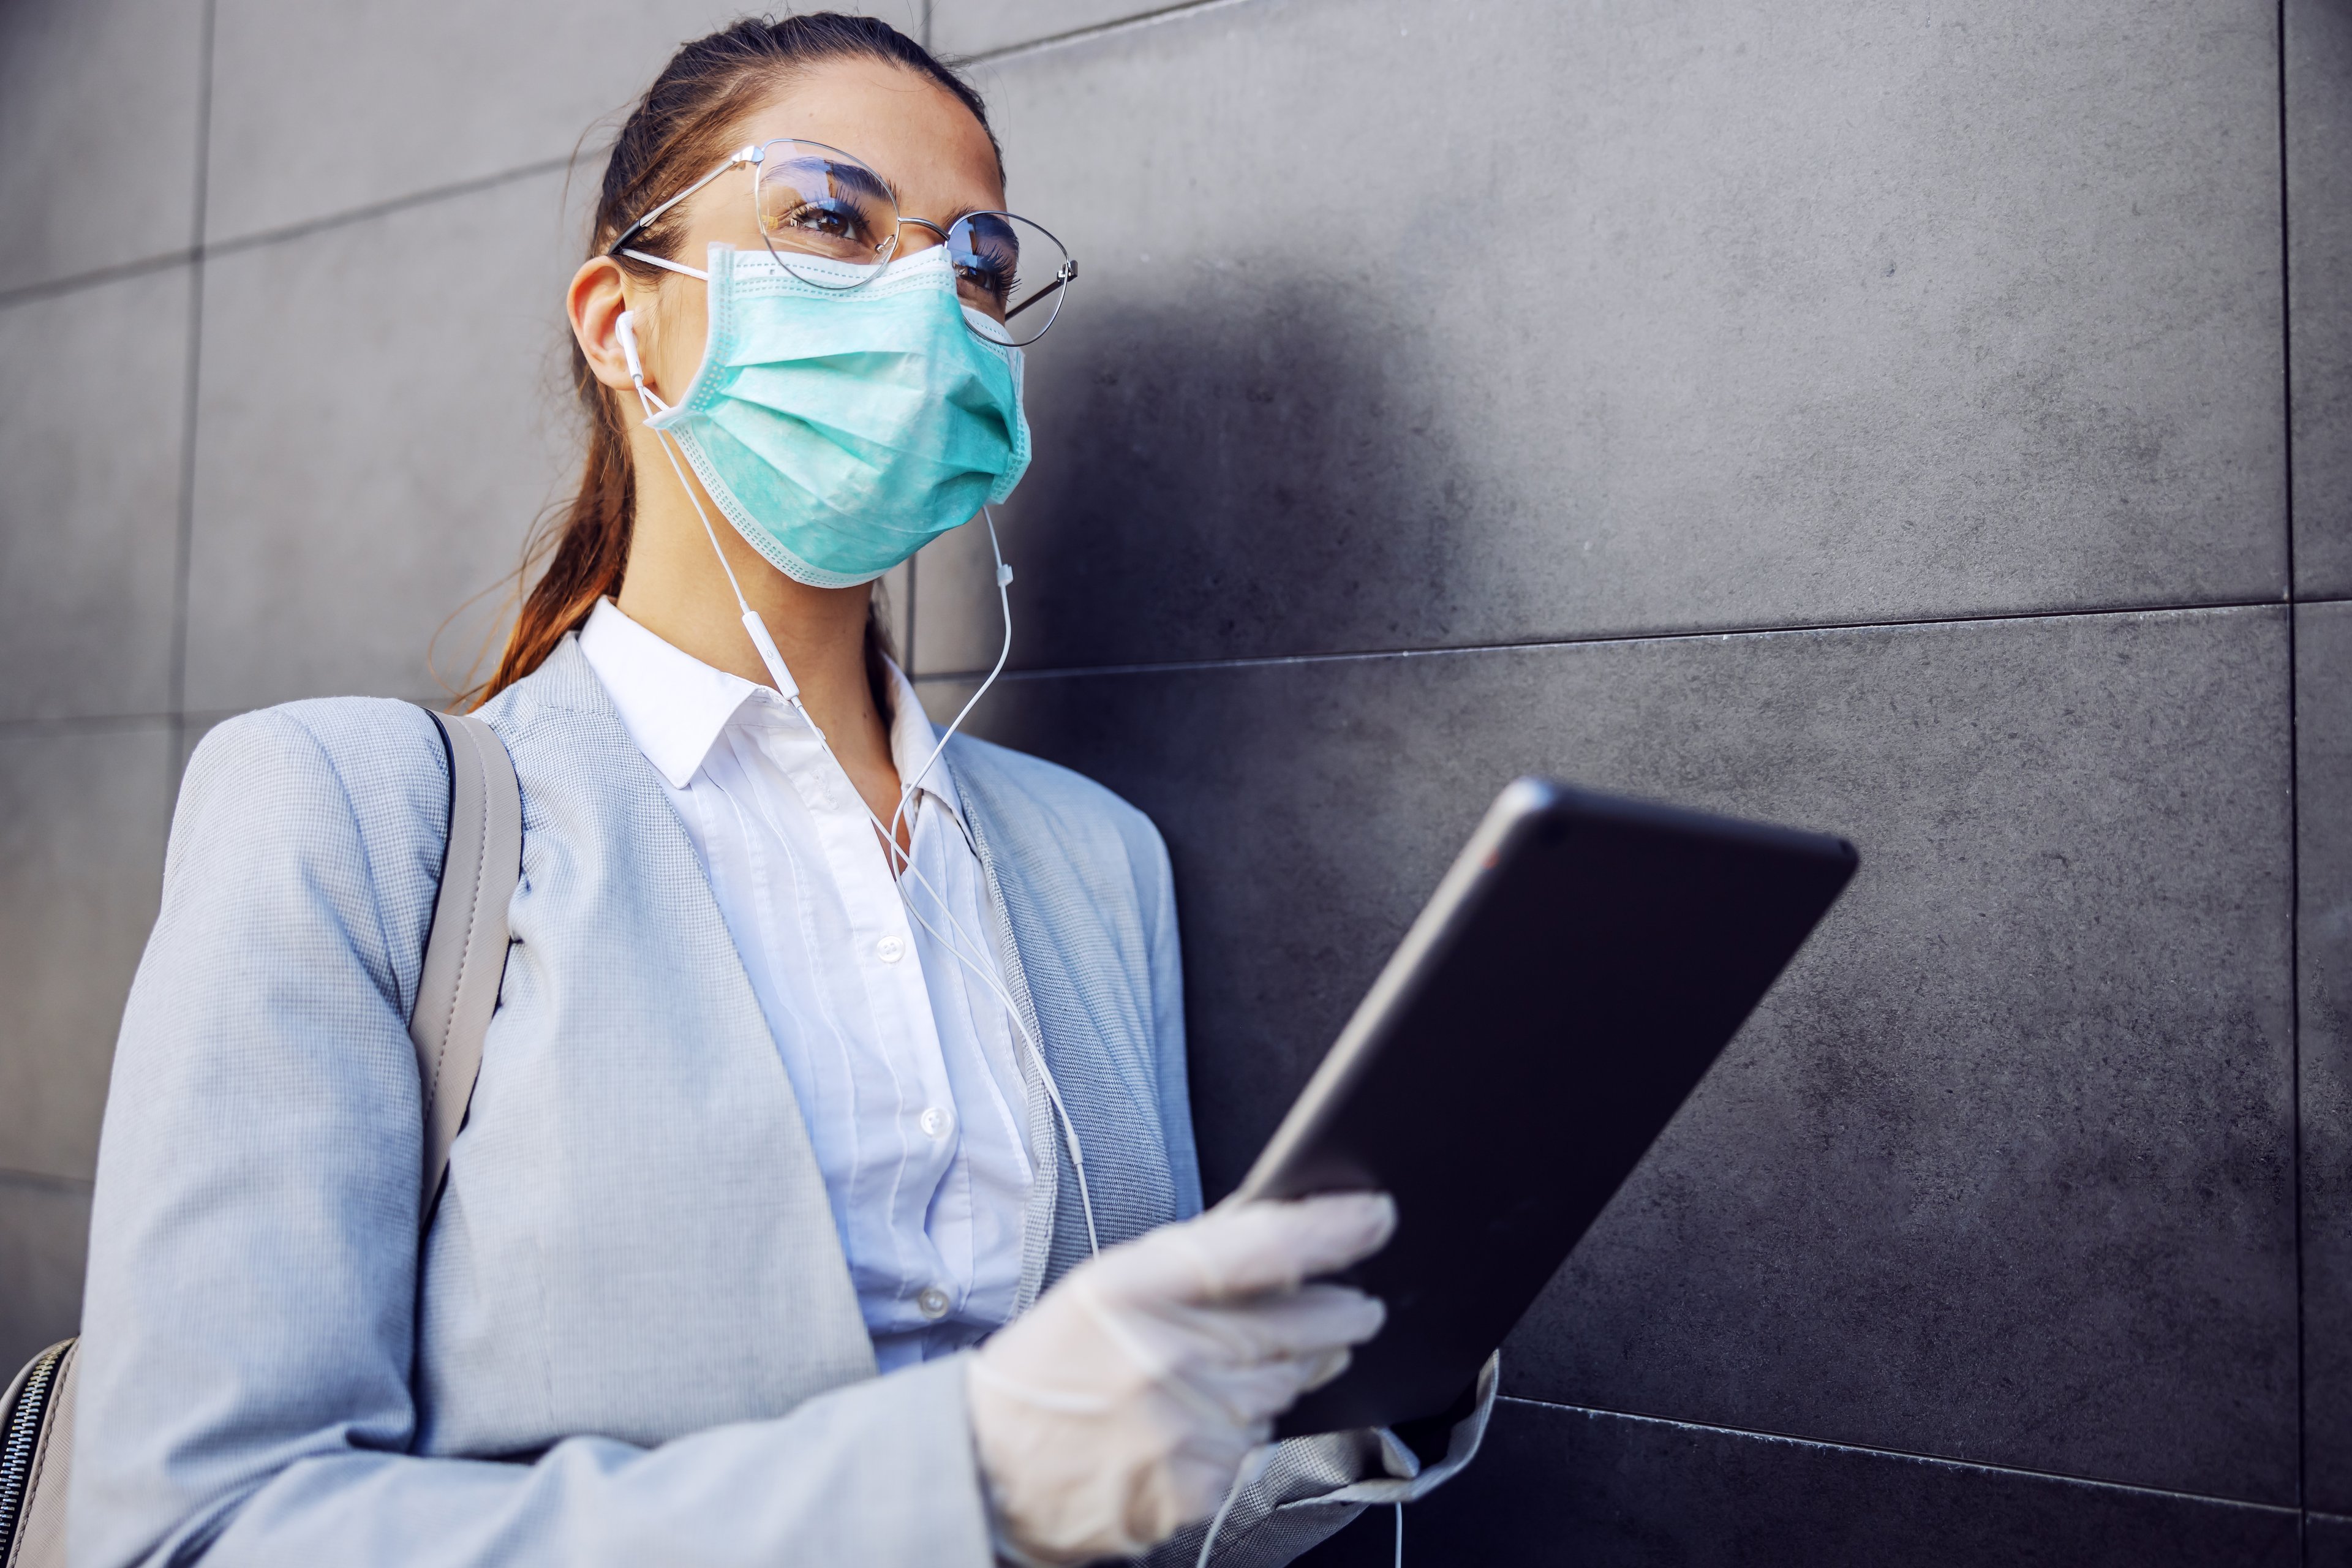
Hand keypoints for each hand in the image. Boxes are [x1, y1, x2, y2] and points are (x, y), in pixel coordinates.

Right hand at [966, 1193, 1395, 1564]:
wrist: (993, 1469)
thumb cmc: (1049, 1369)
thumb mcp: (1105, 1287)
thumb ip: (1190, 1258)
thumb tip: (1273, 1226)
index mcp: (1134, 1289)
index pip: (1257, 1250)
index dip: (1327, 1232)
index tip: (1373, 1219)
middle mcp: (1166, 1355)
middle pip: (1296, 1327)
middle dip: (1339, 1313)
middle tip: (1357, 1307)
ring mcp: (1186, 1425)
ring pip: (1285, 1390)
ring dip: (1286, 1375)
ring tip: (1233, 1373)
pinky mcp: (1198, 1483)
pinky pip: (1258, 1447)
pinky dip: (1247, 1433)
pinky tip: (1205, 1425)